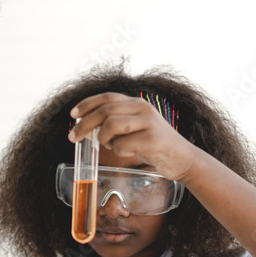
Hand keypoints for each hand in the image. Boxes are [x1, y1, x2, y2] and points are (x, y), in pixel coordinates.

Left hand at [68, 92, 197, 182]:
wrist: (182, 159)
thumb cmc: (154, 146)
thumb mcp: (135, 128)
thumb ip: (116, 123)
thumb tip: (87, 125)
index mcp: (136, 104)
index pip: (106, 97)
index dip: (86, 104)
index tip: (73, 115)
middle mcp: (142, 108)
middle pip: (104, 111)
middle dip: (84, 125)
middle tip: (73, 138)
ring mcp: (148, 123)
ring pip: (111, 125)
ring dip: (103, 138)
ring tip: (109, 146)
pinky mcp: (152, 139)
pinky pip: (122, 144)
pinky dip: (119, 151)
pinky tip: (128, 153)